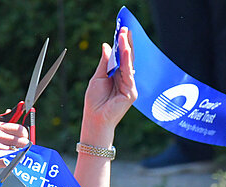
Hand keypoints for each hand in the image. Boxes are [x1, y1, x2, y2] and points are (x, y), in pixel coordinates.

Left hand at [81, 27, 136, 145]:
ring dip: (127, 49)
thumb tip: (107, 46)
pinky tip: (126, 51)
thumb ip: (104, 63)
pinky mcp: (131, 92)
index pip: (121, 58)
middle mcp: (125, 80)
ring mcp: (129, 86)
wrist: (95, 118)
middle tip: (125, 28)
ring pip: (129, 64)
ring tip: (124, 35)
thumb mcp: (97, 77)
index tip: (120, 31)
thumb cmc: (95, 101)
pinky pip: (129, 74)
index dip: (121, 45)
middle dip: (126, 43)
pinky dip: (127, 62)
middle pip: (127, 59)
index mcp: (117, 76)